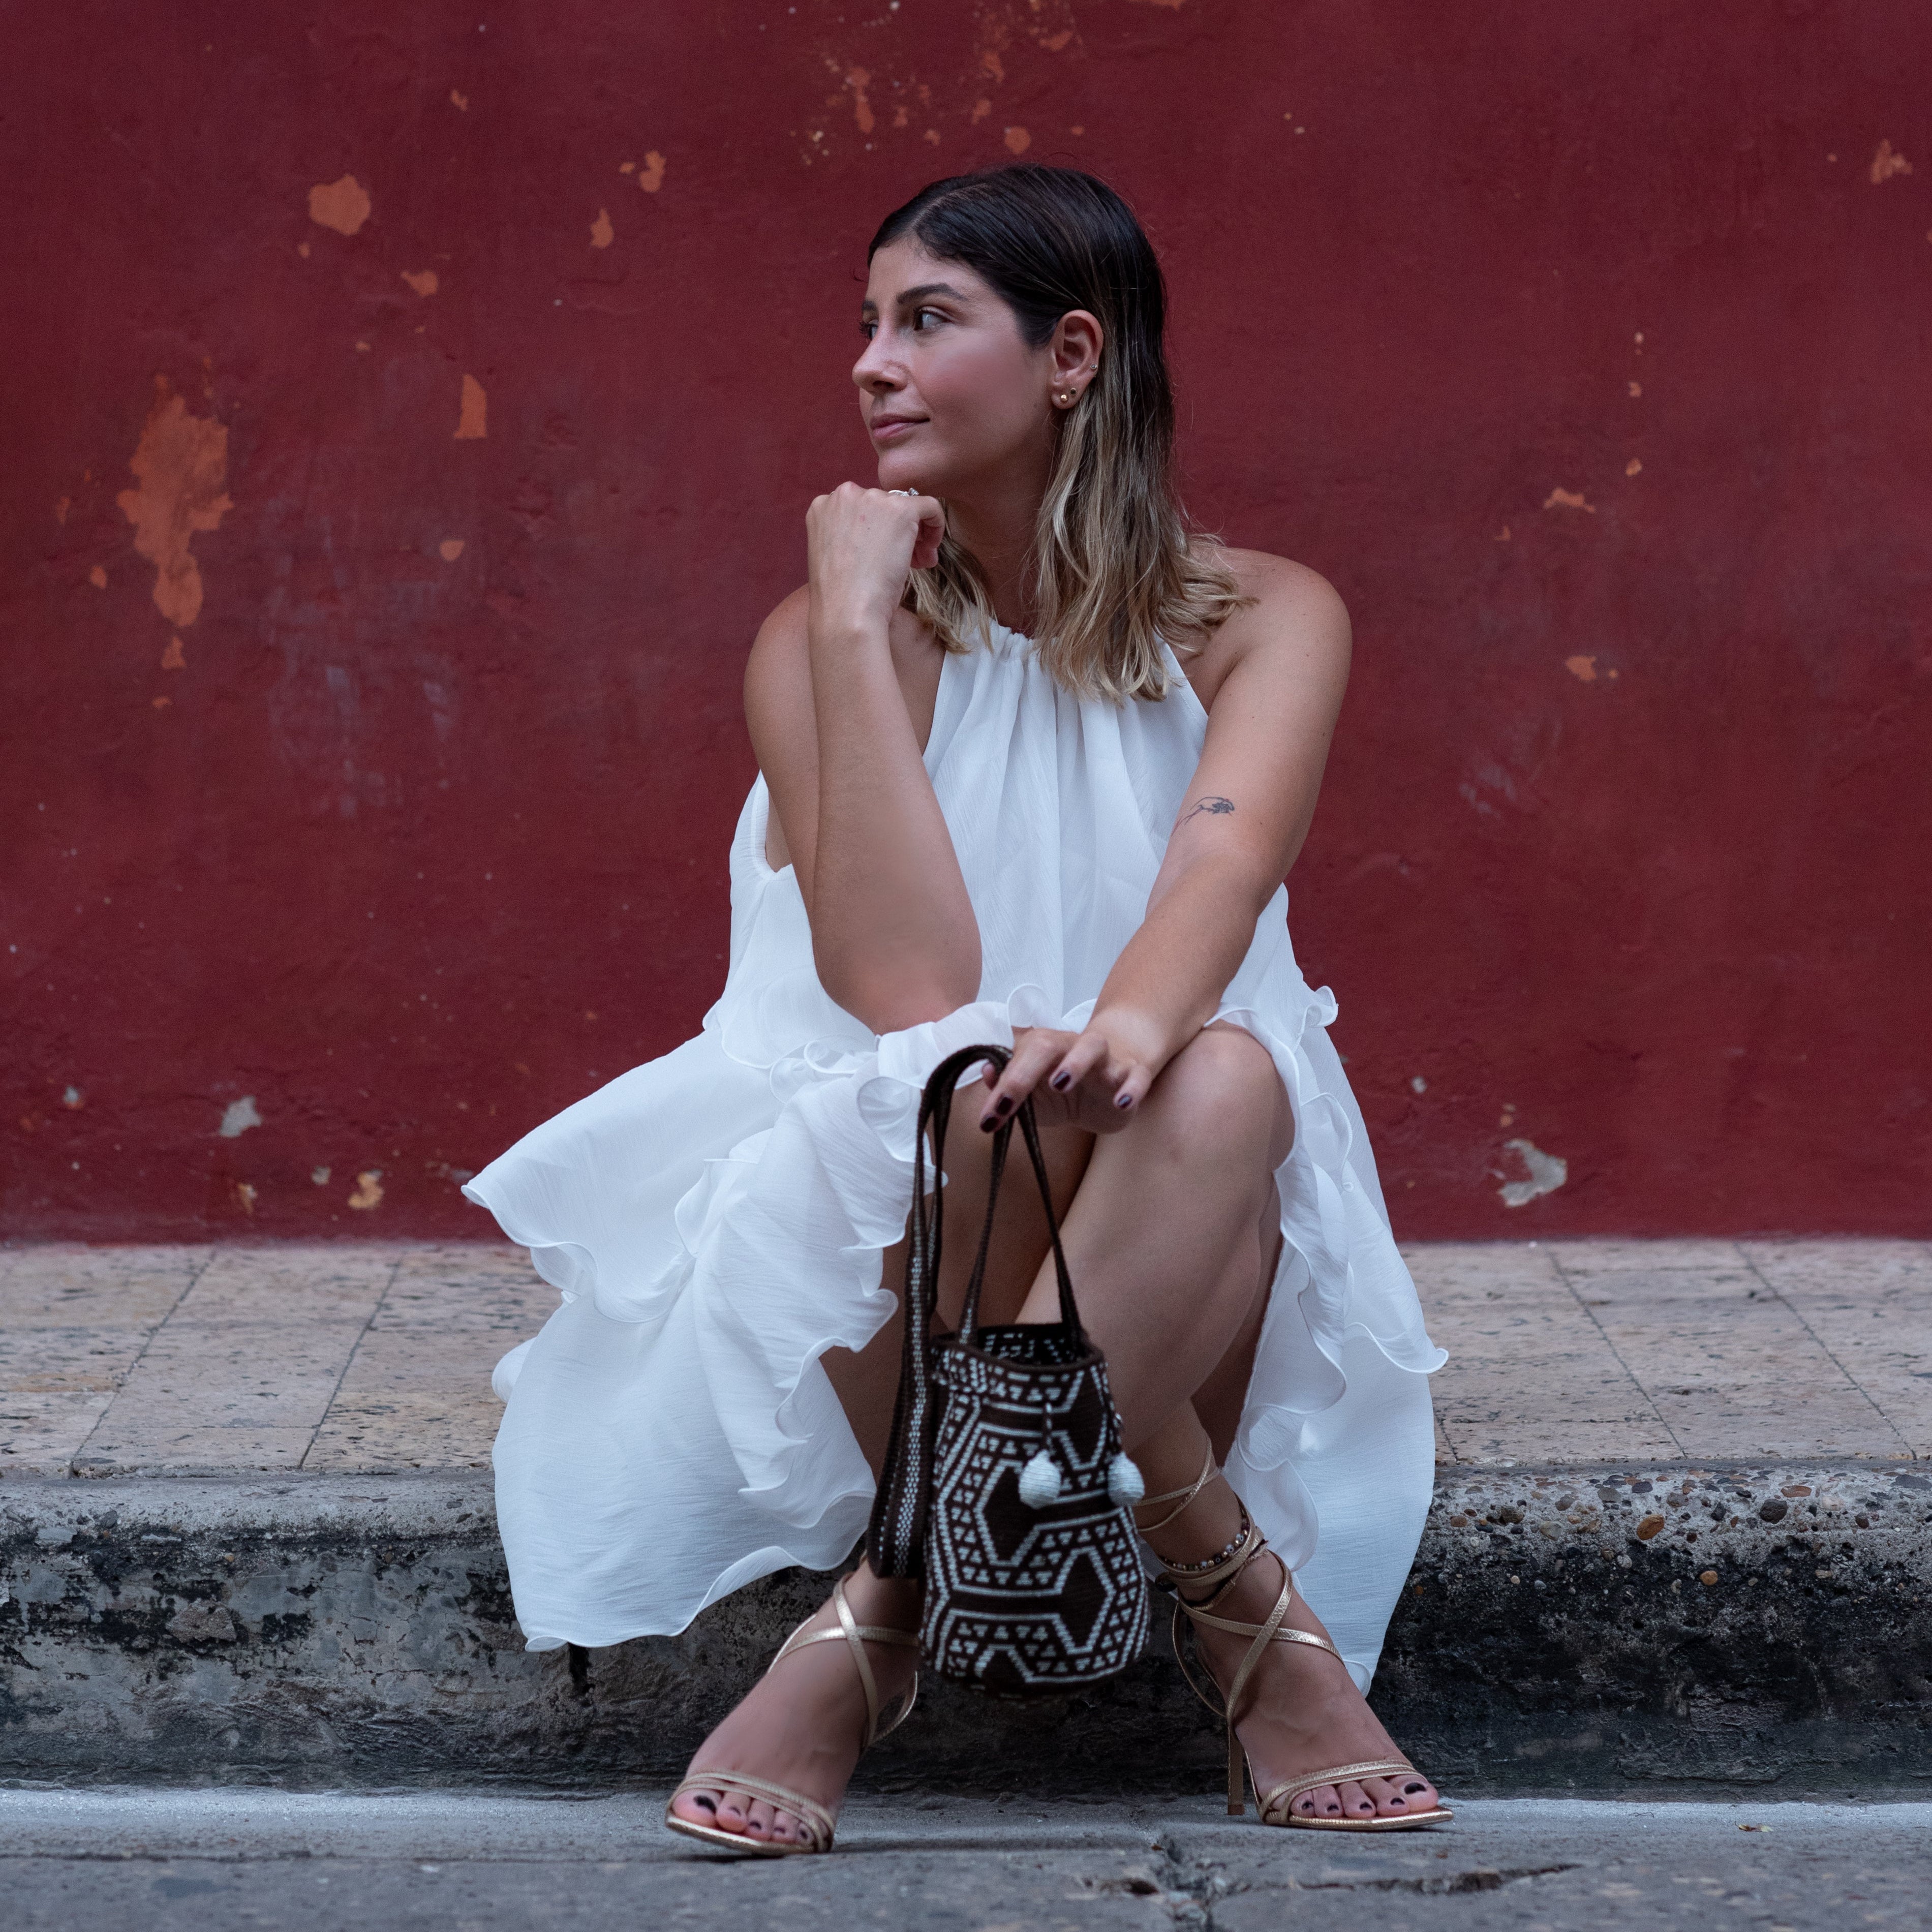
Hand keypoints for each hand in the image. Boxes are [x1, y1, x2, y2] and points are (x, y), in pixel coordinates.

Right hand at [805, 482, 945, 638]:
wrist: (847, 611)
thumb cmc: (840, 596)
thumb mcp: (835, 555)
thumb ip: (849, 535)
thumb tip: (880, 533)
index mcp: (823, 507)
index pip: (861, 508)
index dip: (877, 530)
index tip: (883, 554)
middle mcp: (844, 495)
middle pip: (883, 504)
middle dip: (897, 532)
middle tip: (907, 562)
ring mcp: (871, 499)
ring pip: (905, 506)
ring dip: (915, 534)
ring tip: (918, 563)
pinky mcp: (899, 509)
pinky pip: (929, 505)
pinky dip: (936, 524)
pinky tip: (930, 551)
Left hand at [975, 1023, 1158, 1135]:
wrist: (1109, 1086)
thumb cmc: (1061, 1088)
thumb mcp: (1032, 1092)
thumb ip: (1007, 1084)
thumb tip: (986, 1072)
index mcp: (1043, 1047)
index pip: (1016, 1058)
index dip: (1001, 1086)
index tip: (988, 1119)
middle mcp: (1072, 1046)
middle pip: (1047, 1045)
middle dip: (1025, 1072)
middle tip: (1010, 1099)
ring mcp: (1104, 1058)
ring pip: (1093, 1046)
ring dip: (1075, 1062)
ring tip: (1060, 1083)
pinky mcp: (1132, 1074)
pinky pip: (1136, 1075)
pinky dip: (1131, 1087)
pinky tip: (1121, 1102)